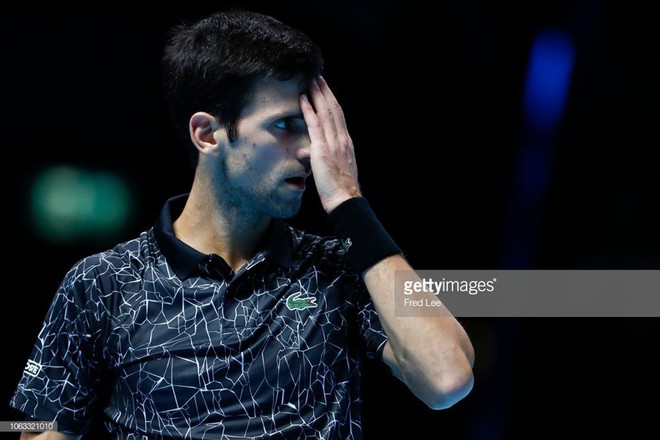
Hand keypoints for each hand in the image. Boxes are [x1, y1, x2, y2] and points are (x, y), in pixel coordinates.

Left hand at [300, 76, 361, 212]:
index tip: (325, 89)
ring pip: (326, 113)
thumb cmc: (341, 190)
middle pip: (334, 109)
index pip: (339, 116)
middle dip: (325, 91)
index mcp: (346, 143)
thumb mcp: (337, 169)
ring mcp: (333, 143)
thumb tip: (318, 154)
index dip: (331, 101)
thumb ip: (329, 158)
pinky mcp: (322, 150)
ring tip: (311, 80)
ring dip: (318, 94)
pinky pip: (314, 126)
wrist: (346, 200)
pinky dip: (309, 110)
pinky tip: (303, 99)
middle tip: (318, 75)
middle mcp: (342, 139)